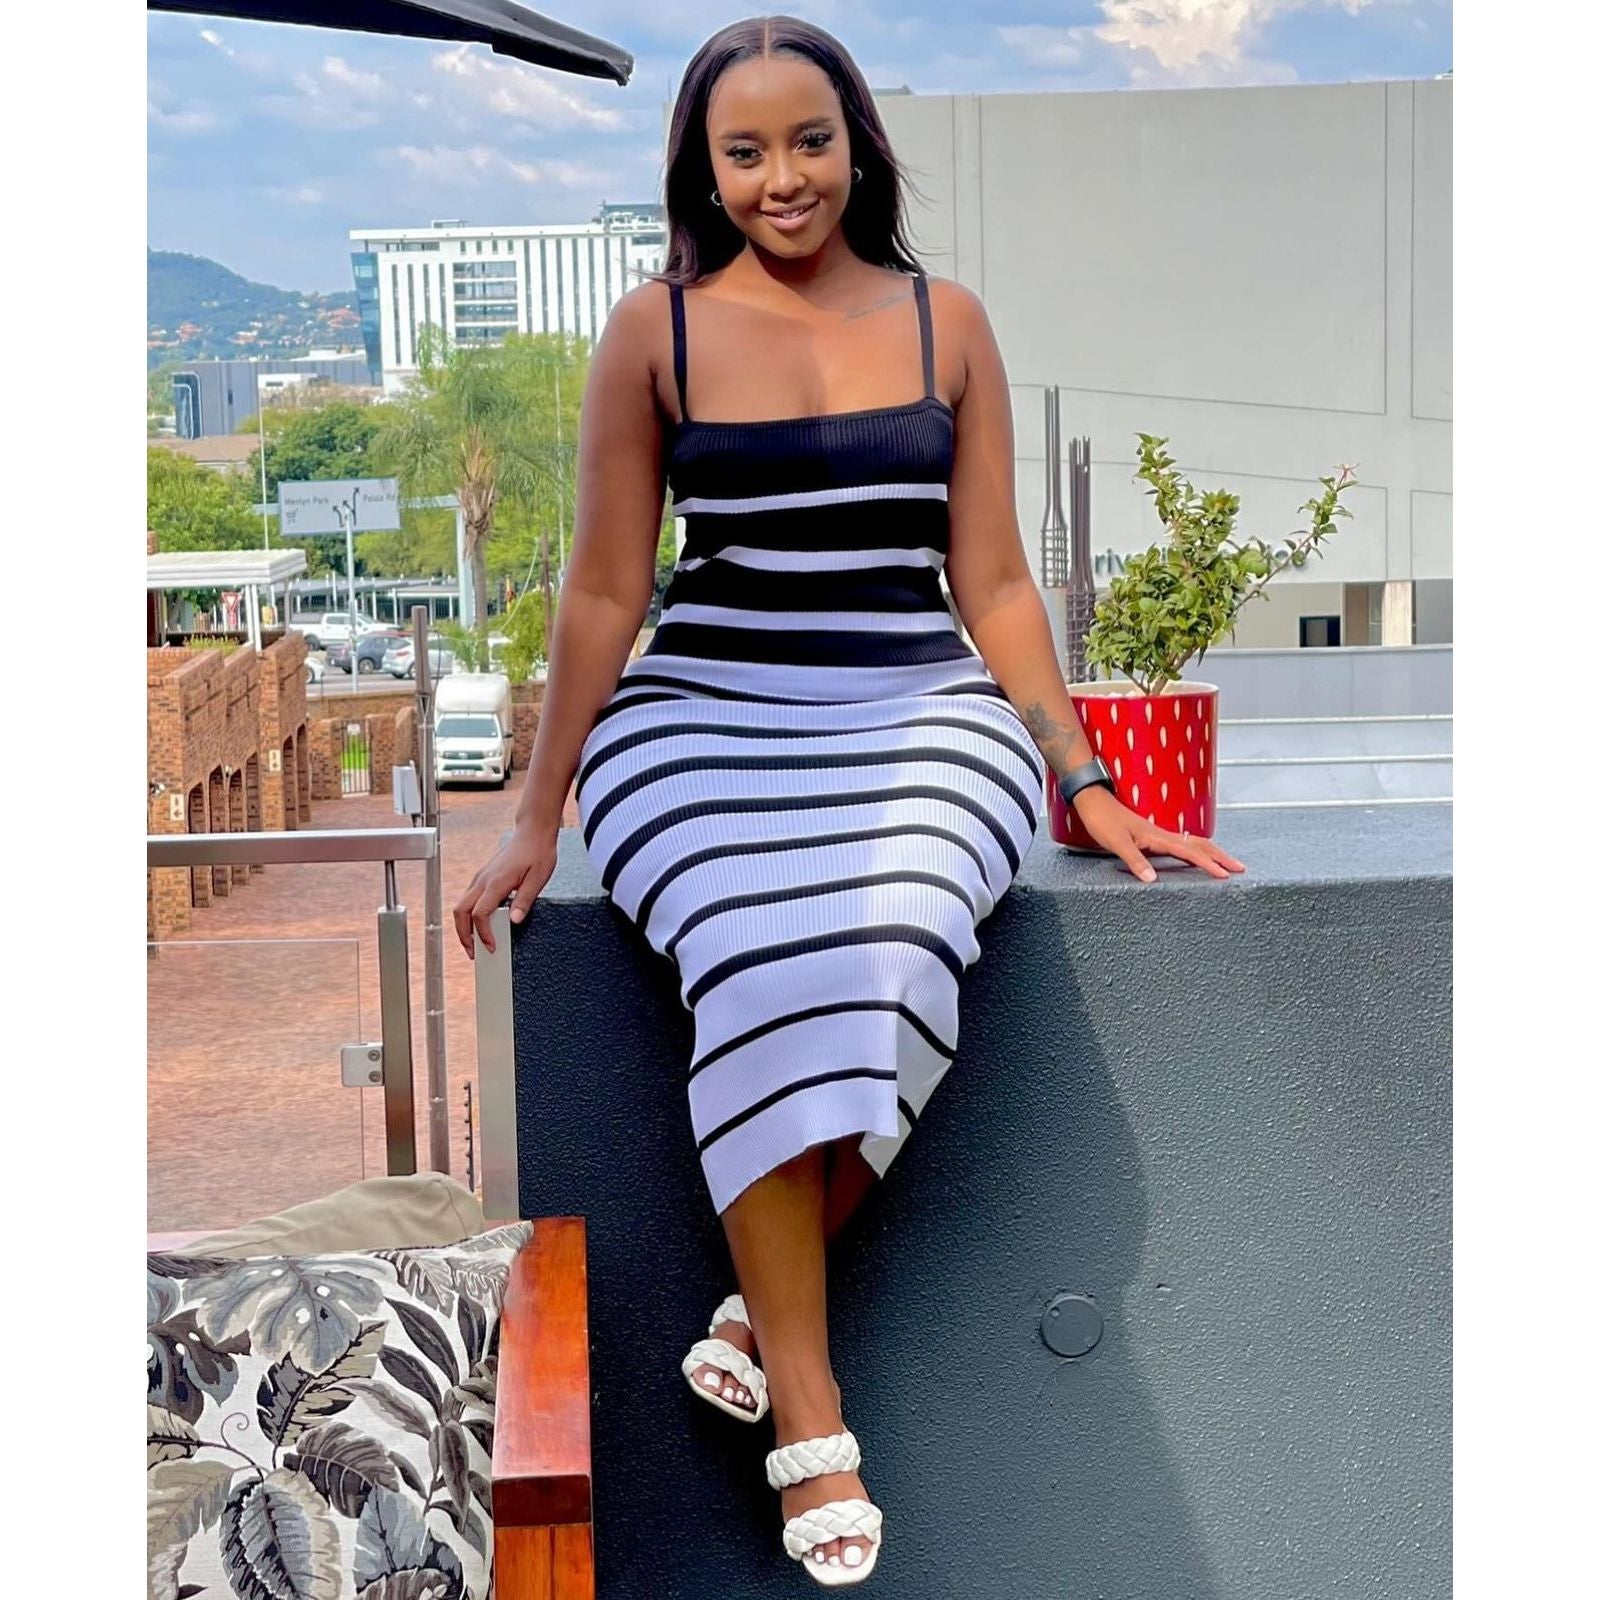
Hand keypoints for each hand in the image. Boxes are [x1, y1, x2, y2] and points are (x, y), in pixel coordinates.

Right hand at [452, 825, 557, 958]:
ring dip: (464, 926)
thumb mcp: (538, 878)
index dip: (483, 934)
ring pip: (461, 906)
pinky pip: (468, 899)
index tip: (492, 946)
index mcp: (496, 882)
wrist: (533, 832)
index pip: (479, 914)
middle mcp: (483, 880)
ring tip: (475, 942)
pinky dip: (469, 915)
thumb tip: (515, 920)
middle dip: (464, 935)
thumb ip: (525, 900)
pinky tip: (480, 924)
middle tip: (475, 952)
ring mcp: (480, 878)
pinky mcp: (483, 877)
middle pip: (460, 912)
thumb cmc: (538, 852)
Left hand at [1069, 786, 1246, 883]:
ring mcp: (1158, 834)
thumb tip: (1152, 880)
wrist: (1092, 801)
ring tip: (1226, 863)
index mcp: (1158, 837)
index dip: (1208, 864)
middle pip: (1200, 844)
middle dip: (1221, 856)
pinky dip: (1196, 850)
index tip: (1225, 875)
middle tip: (1240, 868)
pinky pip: (1181, 844)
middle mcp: (1162, 834)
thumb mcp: (1115, 842)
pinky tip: (1196, 856)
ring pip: (1193, 843)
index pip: (1190, 852)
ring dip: (1212, 852)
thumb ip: (1134, 860)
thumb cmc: (1102, 820)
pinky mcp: (1152, 836)